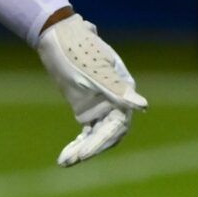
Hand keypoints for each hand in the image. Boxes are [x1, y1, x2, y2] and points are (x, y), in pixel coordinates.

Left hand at [36, 14, 147, 166]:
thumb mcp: (93, 70)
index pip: (118, 124)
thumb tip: (142, 105)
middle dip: (91, 148)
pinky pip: (87, 133)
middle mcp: (116, 100)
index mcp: (123, 88)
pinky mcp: (87, 109)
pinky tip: (66, 157)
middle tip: (73, 159)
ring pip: (97, 136)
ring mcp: (102, 106)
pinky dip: (78, 144)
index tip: (86, 153)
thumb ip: (116, 89)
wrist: (55, 34)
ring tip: (65, 162)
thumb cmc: (76, 47)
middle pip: (109, 133)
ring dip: (83, 150)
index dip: (104, 140)